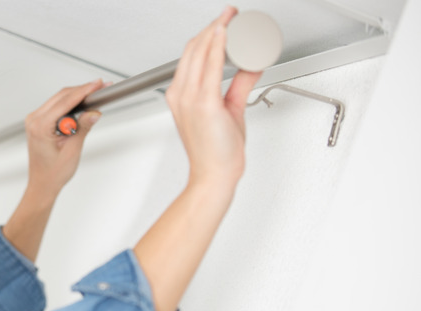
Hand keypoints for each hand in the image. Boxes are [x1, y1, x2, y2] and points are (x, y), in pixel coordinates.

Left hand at [23, 80, 105, 198]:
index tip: (97, 85)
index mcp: (40, 127)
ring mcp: (34, 120)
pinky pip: (56, 107)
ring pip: (59, 99)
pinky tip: (82, 106)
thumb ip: (83, 127)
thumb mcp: (72, 149)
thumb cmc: (52, 173)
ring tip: (94, 98)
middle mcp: (34, 120)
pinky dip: (69, 105)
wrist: (43, 183)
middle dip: (82, 91)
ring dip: (77, 97)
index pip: (65, 102)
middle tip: (100, 87)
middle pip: (61, 96)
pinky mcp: (39, 122)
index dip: (84, 91)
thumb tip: (93, 112)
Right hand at [165, 6, 261, 186]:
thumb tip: (250, 65)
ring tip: (232, 17)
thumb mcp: (229, 110)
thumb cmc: (216, 151)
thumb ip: (239, 85)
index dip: (207, 34)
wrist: (213, 174)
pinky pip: (210, 66)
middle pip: (194, 48)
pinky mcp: (204, 104)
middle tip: (231, 14)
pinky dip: (217, 45)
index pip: (190, 55)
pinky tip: (226, 33)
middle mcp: (181, 95)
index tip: (223, 22)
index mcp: (180, 96)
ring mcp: (190, 99)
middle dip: (213, 25)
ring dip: (217, 30)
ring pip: (201, 52)